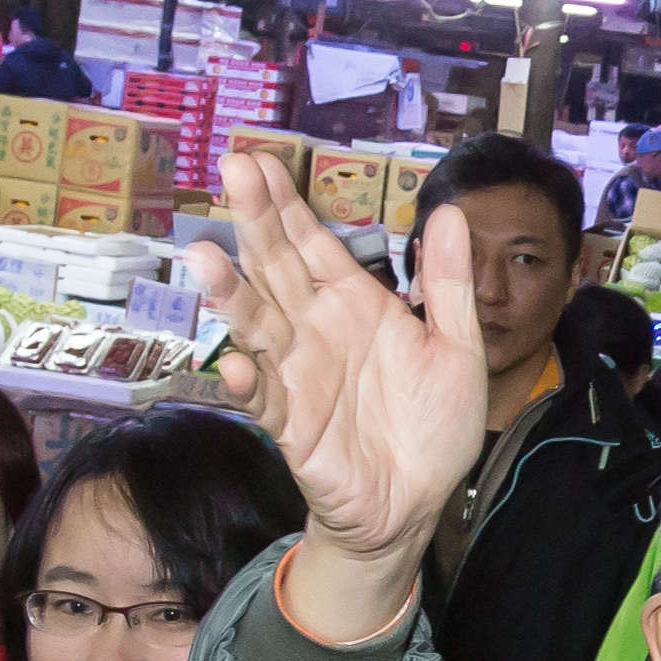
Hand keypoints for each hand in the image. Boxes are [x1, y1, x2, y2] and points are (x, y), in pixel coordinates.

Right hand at [186, 141, 480, 621]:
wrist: (415, 502)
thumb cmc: (431, 424)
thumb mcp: (457, 348)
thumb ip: (447, 283)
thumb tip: (449, 211)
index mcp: (354, 304)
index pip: (313, 243)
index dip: (286, 203)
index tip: (259, 159)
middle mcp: (316, 330)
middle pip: (277, 267)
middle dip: (255, 220)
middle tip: (232, 168)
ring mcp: (297, 375)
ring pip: (256, 326)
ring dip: (230, 295)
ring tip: (203, 257)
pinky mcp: (292, 426)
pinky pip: (266, 402)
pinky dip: (251, 385)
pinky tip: (240, 367)